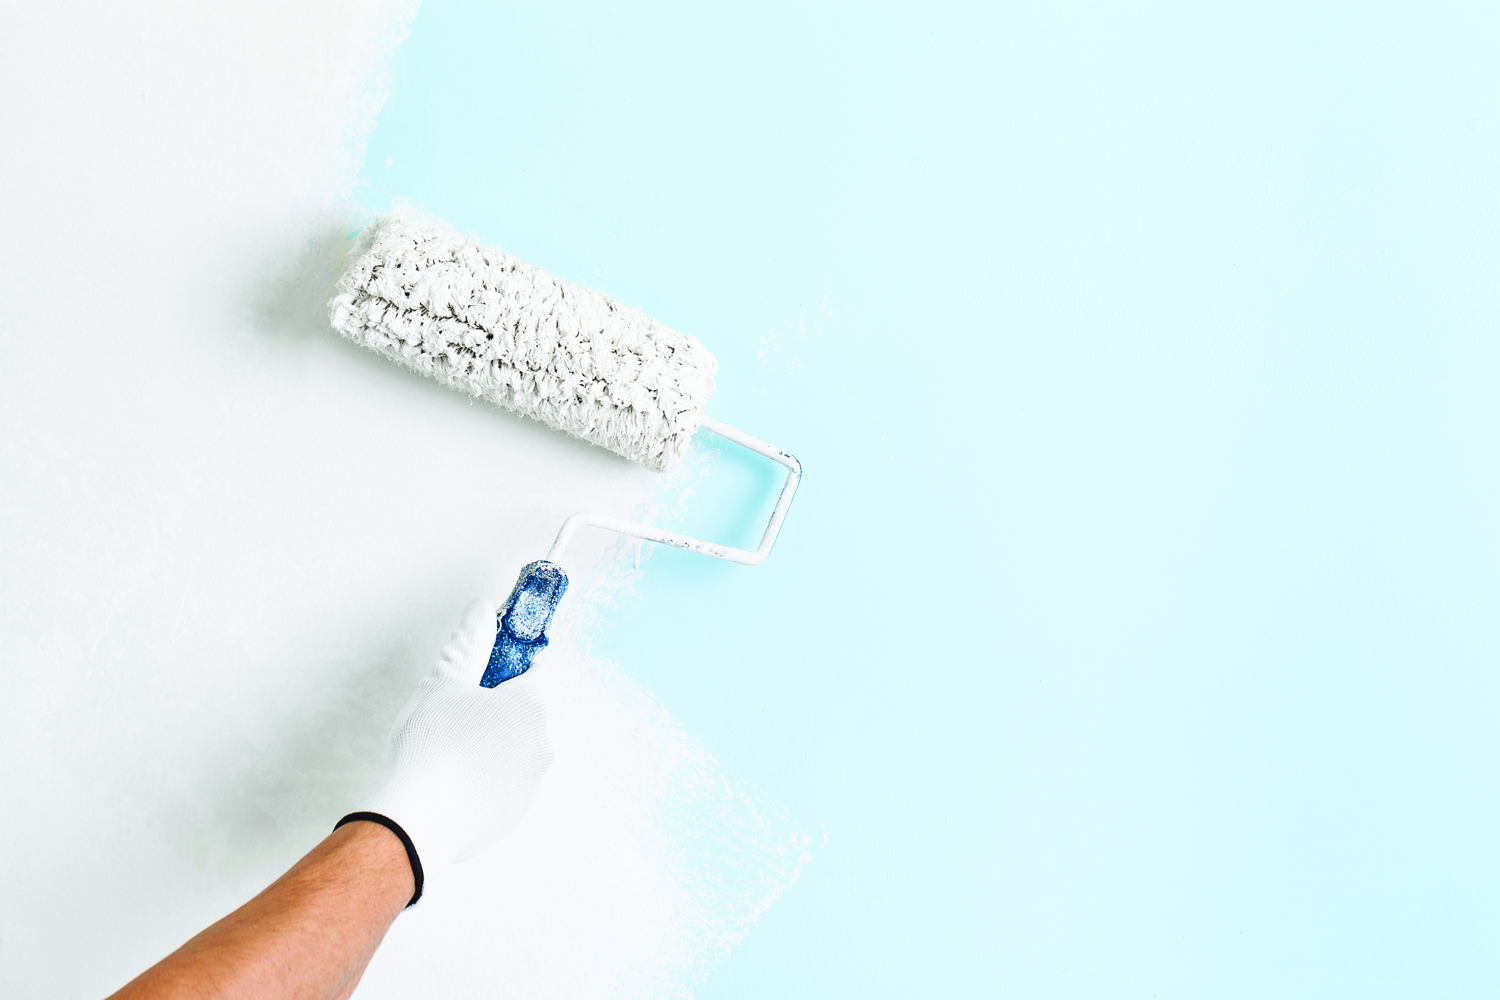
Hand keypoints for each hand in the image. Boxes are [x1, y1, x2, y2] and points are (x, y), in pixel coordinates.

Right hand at [351, 598, 552, 901]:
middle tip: (456, 717)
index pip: (534, 672)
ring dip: (492, 748)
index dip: (509, 668)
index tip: (487, 675)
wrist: (419, 820)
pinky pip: (503, 787)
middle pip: (525, 714)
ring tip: (450, 754)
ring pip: (515, 752)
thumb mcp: (443, 683)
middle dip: (497, 711)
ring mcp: (532, 783)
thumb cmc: (433, 744)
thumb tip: (481, 609)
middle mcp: (542, 743)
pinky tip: (453, 785)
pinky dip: (485, 782)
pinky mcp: (515, 814)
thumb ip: (466, 644)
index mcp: (531, 705)